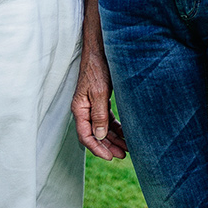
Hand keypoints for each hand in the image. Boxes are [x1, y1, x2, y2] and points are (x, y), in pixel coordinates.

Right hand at [71, 43, 127, 159]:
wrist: (100, 50)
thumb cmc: (97, 68)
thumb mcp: (99, 92)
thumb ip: (99, 114)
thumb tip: (99, 136)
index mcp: (80, 109)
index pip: (86, 136)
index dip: (97, 148)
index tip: (110, 157)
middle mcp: (84, 110)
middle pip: (95, 135)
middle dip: (108, 146)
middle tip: (123, 155)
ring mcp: (92, 106)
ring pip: (102, 128)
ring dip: (114, 138)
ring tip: (127, 148)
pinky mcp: (101, 101)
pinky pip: (107, 119)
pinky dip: (116, 127)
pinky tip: (126, 133)